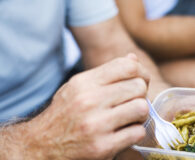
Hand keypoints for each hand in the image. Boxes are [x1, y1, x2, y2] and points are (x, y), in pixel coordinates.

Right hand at [26, 54, 149, 159]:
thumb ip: (106, 74)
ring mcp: (96, 124)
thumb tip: (133, 59)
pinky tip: (125, 133)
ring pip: (141, 108)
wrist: (41, 146)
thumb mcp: (78, 88)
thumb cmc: (65, 114)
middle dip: (140, 95)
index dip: (142, 73)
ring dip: (140, 115)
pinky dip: (136, 133)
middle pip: (138, 87)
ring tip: (130, 118)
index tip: (142, 82)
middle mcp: (89, 100)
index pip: (127, 66)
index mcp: (84, 83)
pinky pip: (138, 132)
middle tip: (132, 103)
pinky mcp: (102, 147)